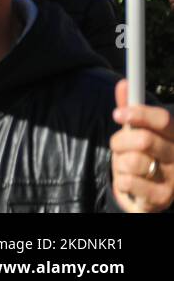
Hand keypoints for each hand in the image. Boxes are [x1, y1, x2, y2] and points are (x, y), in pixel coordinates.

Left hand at [111, 79, 173, 211]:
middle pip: (144, 139)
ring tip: (127, 165)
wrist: (148, 192)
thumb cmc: (143, 154)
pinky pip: (128, 182)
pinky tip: (130, 181)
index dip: (139, 113)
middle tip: (119, 146)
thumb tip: (124, 83)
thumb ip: (130, 110)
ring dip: (120, 162)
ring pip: (133, 161)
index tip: (117, 114)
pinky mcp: (163, 197)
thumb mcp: (138, 131)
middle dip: (120, 141)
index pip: (164, 119)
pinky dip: (121, 180)